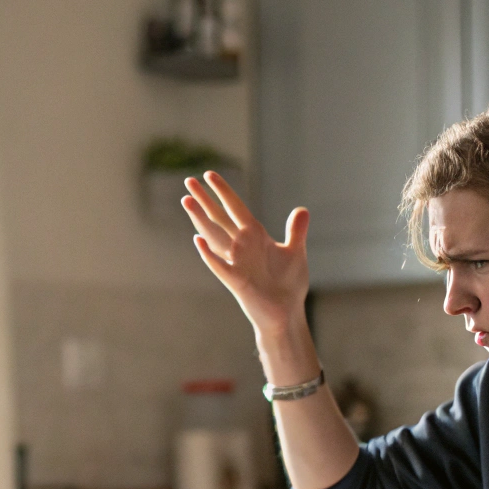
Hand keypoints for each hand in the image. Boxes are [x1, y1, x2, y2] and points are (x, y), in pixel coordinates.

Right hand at [183, 171, 309, 334]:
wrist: (287, 314)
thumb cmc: (288, 286)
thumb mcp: (295, 253)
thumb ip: (296, 231)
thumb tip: (302, 210)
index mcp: (254, 237)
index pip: (235, 208)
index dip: (223, 191)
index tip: (209, 174)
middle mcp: (242, 247)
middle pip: (219, 218)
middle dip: (204, 200)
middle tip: (188, 181)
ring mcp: (237, 263)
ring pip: (214, 236)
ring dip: (200, 220)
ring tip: (186, 202)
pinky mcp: (237, 281)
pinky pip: (220, 266)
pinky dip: (209, 254)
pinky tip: (197, 241)